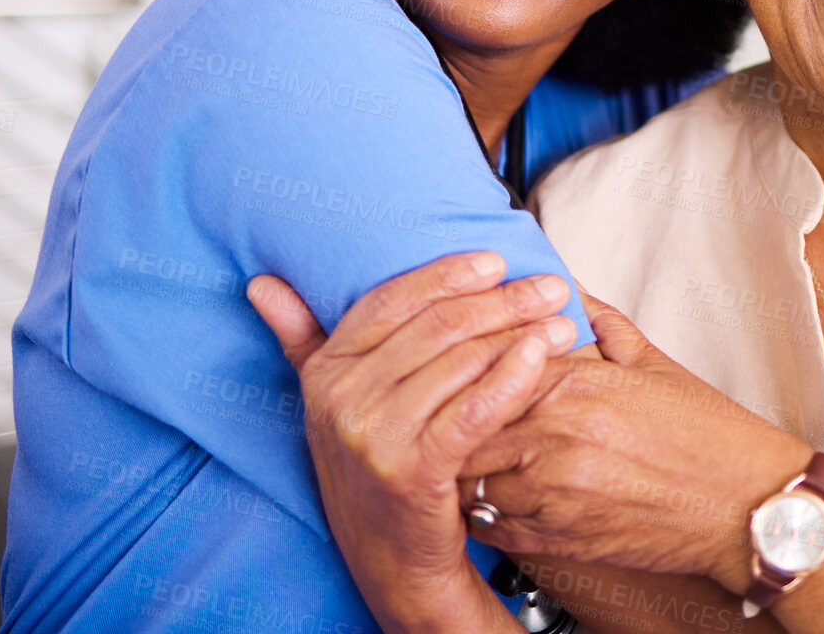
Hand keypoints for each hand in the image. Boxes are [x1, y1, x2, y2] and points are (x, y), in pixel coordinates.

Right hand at [247, 253, 577, 633]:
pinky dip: (513, 377)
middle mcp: (341, 399)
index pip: (392, 300)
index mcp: (325, 371)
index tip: (497, 260)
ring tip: (562, 324)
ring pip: (462, 362)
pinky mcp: (411, 471)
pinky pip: (474, 409)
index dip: (447, 274)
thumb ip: (302, 340)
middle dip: (502, 301)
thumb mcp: (331, 404)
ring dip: (521, 335)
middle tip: (550, 287)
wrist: (391, 563)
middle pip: (438, 327)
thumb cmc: (377, 468)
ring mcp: (373, 436)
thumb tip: (261, 284)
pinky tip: (543, 356)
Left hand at [459, 294, 808, 591]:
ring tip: (464, 461)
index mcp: (576, 384)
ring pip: (468, 480)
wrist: (745, 504)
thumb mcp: (655, 364)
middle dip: (453, 422)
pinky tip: (494, 500)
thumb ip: (603, 322)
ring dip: (462, 471)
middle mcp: (557, 436)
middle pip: (465, 424)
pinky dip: (484, 515)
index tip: (463, 371)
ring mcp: (554, 493)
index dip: (468, 370)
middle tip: (448, 420)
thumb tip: (570, 290)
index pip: (487, 366)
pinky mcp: (560, 540)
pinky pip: (493, 528)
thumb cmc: (706, 434)